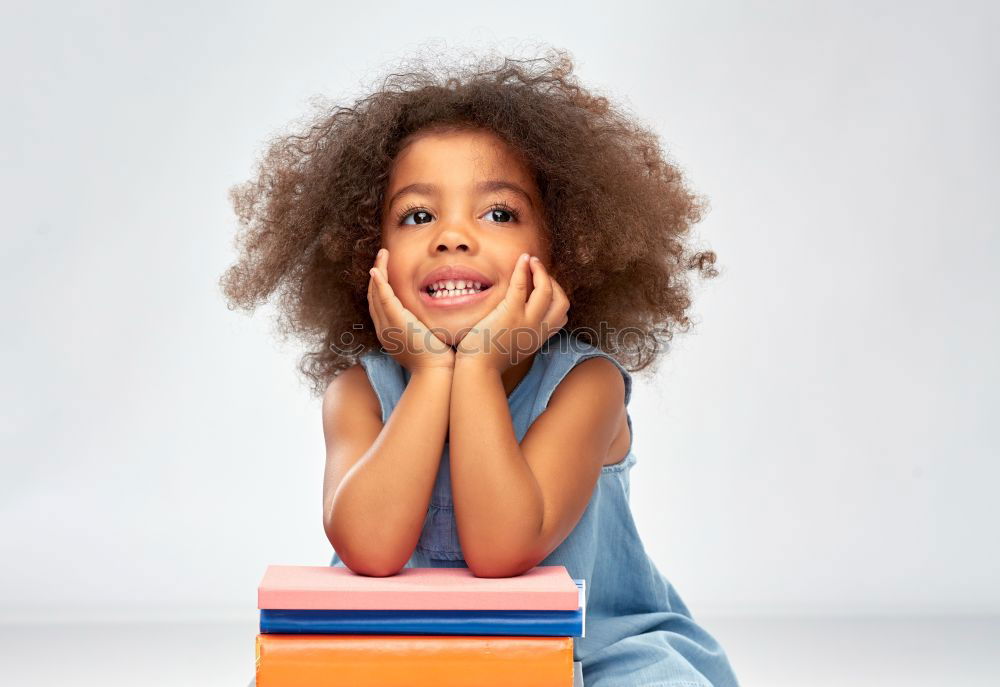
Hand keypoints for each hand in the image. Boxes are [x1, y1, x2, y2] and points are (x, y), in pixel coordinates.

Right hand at [368, 248, 455, 372]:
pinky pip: (383, 298)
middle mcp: (384, 329)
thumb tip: (435, 318)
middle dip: (376, 275)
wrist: (436, 373)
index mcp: (391, 333)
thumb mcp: (427, 340)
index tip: (386, 270)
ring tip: (381, 255)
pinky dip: (379, 283)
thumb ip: (425, 327)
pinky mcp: (396, 322)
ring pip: (375, 294)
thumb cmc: (438, 360)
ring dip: (377, 272)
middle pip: (374, 297)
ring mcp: (388, 326)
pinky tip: (376, 269)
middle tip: (381, 257)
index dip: (381, 286)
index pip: (381, 305)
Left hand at [454, 253, 568, 373]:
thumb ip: (521, 335)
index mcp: (539, 338)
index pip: (562, 316)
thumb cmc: (487, 359)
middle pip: (562, 301)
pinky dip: (524, 269)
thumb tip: (517, 323)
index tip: (543, 286)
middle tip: (538, 271)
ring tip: (531, 260)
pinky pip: (522, 285)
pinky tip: (522, 259)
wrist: (477, 369)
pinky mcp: (510, 314)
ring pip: (547, 290)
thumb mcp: (514, 349)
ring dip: (541, 271)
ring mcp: (526, 321)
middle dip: (554, 282)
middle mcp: (538, 329)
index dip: (557, 297)